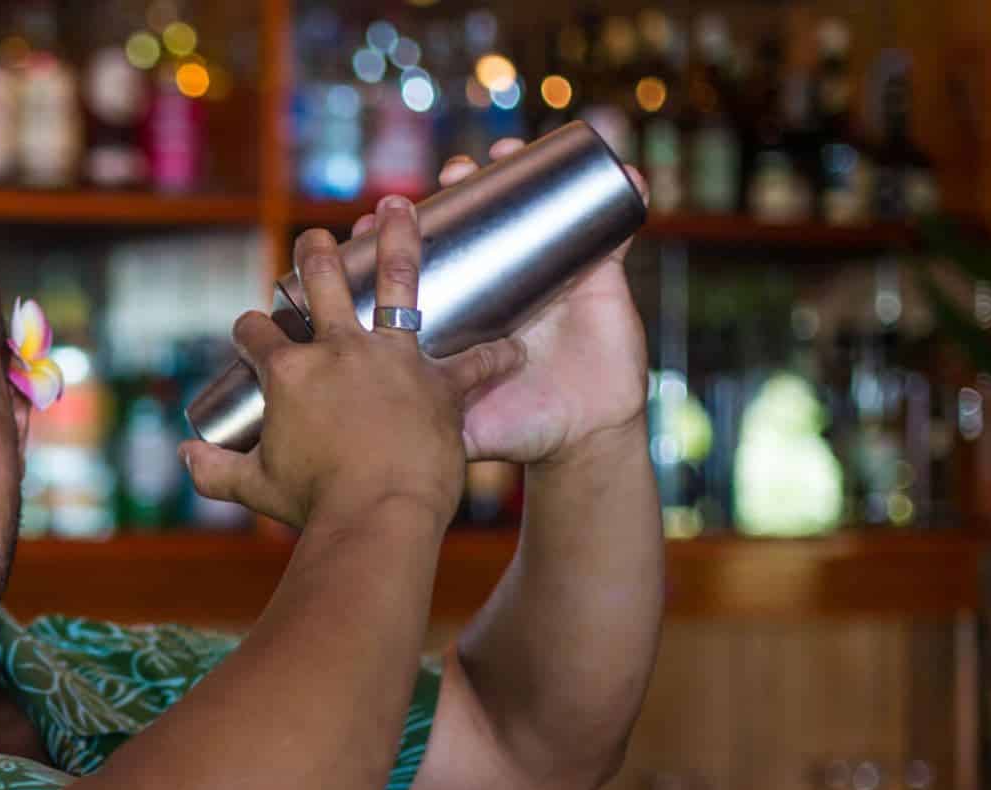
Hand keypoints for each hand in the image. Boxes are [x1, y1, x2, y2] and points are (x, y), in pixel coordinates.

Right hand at [180, 197, 523, 529]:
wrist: (376, 518)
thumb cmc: (315, 506)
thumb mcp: (255, 488)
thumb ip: (215, 471)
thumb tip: (184, 458)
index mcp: (290, 373)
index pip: (257, 333)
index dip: (250, 329)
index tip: (251, 330)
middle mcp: (339, 350)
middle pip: (322, 281)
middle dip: (314, 252)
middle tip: (315, 236)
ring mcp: (393, 359)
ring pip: (397, 281)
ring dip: (398, 239)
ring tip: (399, 208)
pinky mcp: (439, 384)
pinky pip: (473, 362)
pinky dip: (494, 356)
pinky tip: (515, 345)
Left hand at [349, 139, 651, 466]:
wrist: (583, 439)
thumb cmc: (520, 428)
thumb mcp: (458, 421)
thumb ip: (418, 420)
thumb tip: (364, 430)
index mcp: (467, 308)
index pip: (427, 257)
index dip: (400, 234)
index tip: (373, 218)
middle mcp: (505, 283)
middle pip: (478, 218)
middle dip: (462, 185)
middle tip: (450, 172)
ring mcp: (551, 275)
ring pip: (535, 209)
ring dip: (523, 170)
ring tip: (506, 150)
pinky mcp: (601, 279)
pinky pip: (615, 231)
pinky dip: (625, 194)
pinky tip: (624, 170)